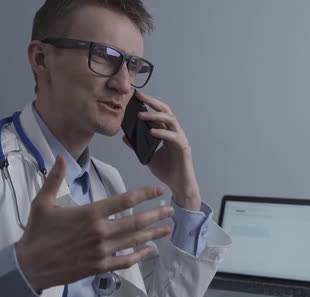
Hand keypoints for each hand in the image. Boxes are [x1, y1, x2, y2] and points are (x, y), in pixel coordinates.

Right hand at [15, 155, 173, 291]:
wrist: (28, 266)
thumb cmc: (37, 233)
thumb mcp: (43, 202)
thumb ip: (55, 178)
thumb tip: (60, 157)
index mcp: (90, 214)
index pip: (124, 200)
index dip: (144, 194)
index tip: (158, 190)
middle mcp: (100, 232)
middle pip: (136, 221)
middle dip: (156, 215)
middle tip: (171, 210)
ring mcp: (101, 251)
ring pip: (134, 241)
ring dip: (153, 234)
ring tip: (168, 228)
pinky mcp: (99, 267)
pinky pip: (124, 261)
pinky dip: (139, 255)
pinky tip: (149, 250)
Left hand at [123, 91, 200, 210]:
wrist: (178, 186)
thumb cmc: (167, 171)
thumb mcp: (148, 157)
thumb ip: (138, 146)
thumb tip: (125, 137)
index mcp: (167, 133)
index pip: (158, 114)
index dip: (148, 104)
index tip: (136, 97)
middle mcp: (174, 133)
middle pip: (166, 111)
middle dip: (153, 103)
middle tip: (139, 97)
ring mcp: (180, 139)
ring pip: (170, 120)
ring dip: (155, 116)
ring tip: (142, 116)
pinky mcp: (184, 148)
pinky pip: (174, 137)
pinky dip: (163, 133)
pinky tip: (152, 132)